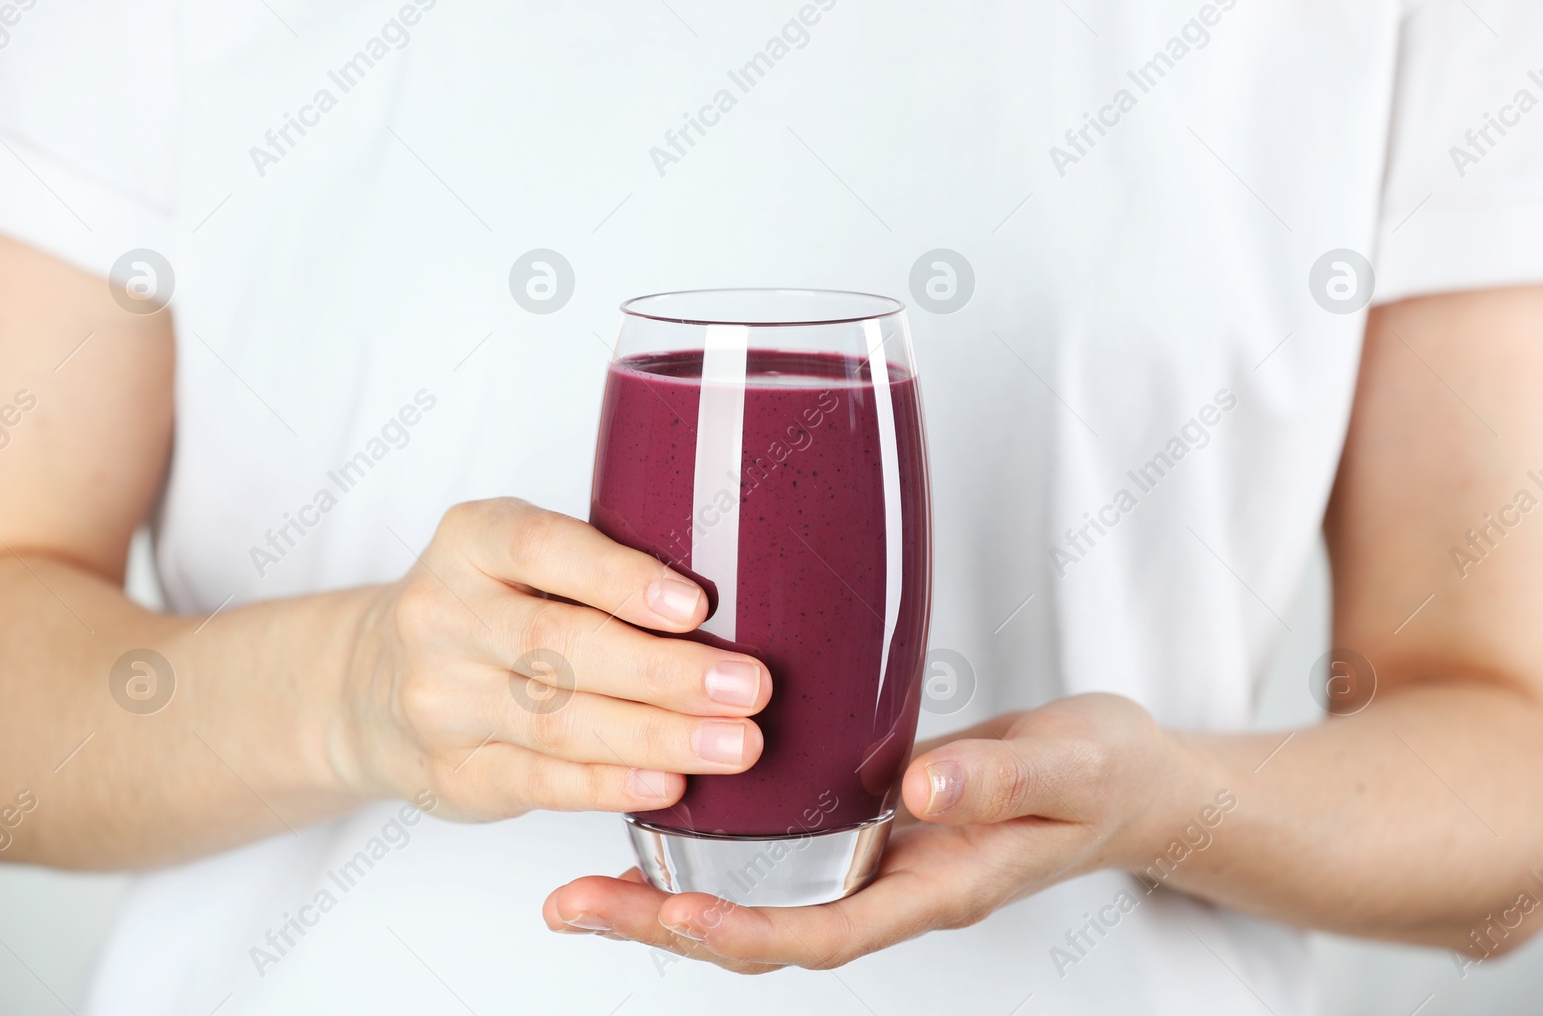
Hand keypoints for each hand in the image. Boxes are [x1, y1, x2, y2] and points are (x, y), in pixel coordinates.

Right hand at [327, 498, 772, 819]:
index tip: (696, 607)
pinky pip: (542, 781)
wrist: (372, 685)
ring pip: (559, 721)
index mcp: (470, 541)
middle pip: (561, 645)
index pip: (544, 549)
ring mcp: (441, 700)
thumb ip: (597, 569)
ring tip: (736, 744)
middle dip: (666, 672)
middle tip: (749, 687)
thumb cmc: (486, 609)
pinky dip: (612, 786)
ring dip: (658, 736)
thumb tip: (727, 610)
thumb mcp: (519, 561)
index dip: (622, 579)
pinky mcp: (454, 772)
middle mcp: (442, 615)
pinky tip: (669, 782)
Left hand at [543, 693, 1214, 972]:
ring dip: (671, 898)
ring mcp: (876, 861)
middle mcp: (892, 886)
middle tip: (571, 906)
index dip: (742, 933)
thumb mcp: (1070, 769)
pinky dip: (713, 854)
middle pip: (765, 932)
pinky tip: (666, 828)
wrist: (1132, 783)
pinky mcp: (866, 823)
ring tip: (585, 885)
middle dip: (666, 926)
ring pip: (759, 901)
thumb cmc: (1106, 781)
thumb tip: (920, 791)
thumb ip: (999, 778)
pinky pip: (778, 857)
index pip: (825, 932)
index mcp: (938, 888)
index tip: (666, 918)